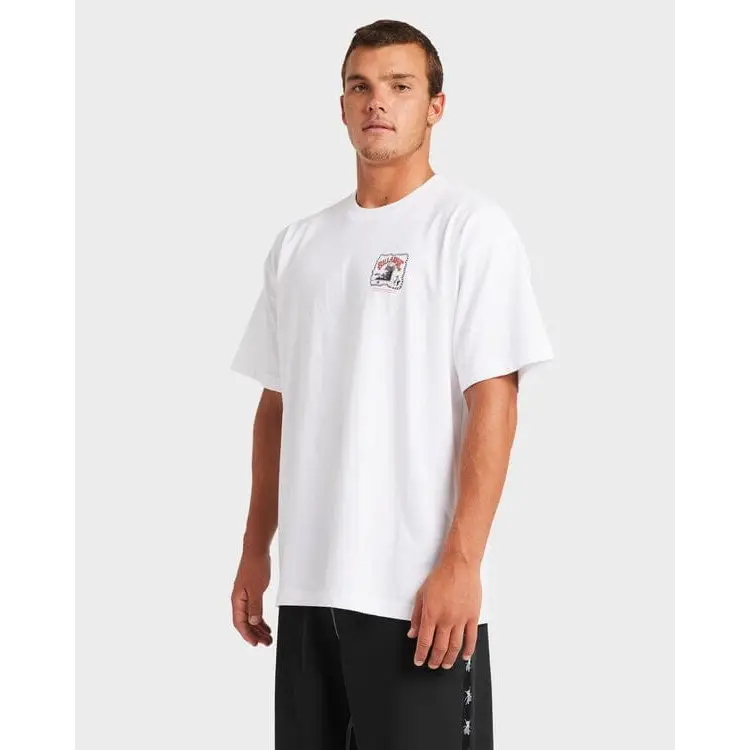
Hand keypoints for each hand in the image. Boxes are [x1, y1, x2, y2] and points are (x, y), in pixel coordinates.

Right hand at [231, 551, 272, 646]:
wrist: (256, 551)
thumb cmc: (255, 567)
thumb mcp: (256, 589)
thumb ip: (255, 607)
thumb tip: (253, 622)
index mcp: (237, 600)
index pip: (240, 623)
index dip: (247, 634)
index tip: (255, 643)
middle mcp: (239, 600)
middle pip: (245, 622)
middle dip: (255, 634)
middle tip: (266, 642)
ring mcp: (245, 597)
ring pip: (250, 617)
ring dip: (258, 628)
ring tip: (268, 637)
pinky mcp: (251, 593)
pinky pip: (254, 610)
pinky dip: (260, 618)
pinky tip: (265, 624)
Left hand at [407, 554, 480, 668]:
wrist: (459, 566)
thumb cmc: (441, 576)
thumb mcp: (421, 594)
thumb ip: (417, 616)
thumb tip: (412, 633)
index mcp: (432, 614)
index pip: (425, 642)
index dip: (421, 655)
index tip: (419, 661)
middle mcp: (446, 619)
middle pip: (440, 647)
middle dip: (434, 660)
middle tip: (432, 665)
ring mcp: (461, 619)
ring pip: (455, 646)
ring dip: (449, 659)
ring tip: (445, 665)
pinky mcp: (473, 616)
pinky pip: (471, 638)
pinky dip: (468, 650)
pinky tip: (464, 656)